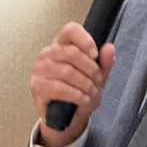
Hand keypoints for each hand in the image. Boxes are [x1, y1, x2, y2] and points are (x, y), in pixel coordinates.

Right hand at [30, 21, 115, 146]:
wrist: (69, 116)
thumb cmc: (81, 91)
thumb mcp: (98, 76)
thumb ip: (104, 62)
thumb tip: (109, 48)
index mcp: (63, 45)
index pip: (71, 30)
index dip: (85, 40)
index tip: (95, 54)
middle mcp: (48, 54)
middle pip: (71, 52)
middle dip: (90, 69)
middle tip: (97, 80)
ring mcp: (40, 69)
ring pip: (67, 71)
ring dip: (85, 84)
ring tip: (91, 92)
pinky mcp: (37, 86)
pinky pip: (59, 87)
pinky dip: (76, 94)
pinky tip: (82, 99)